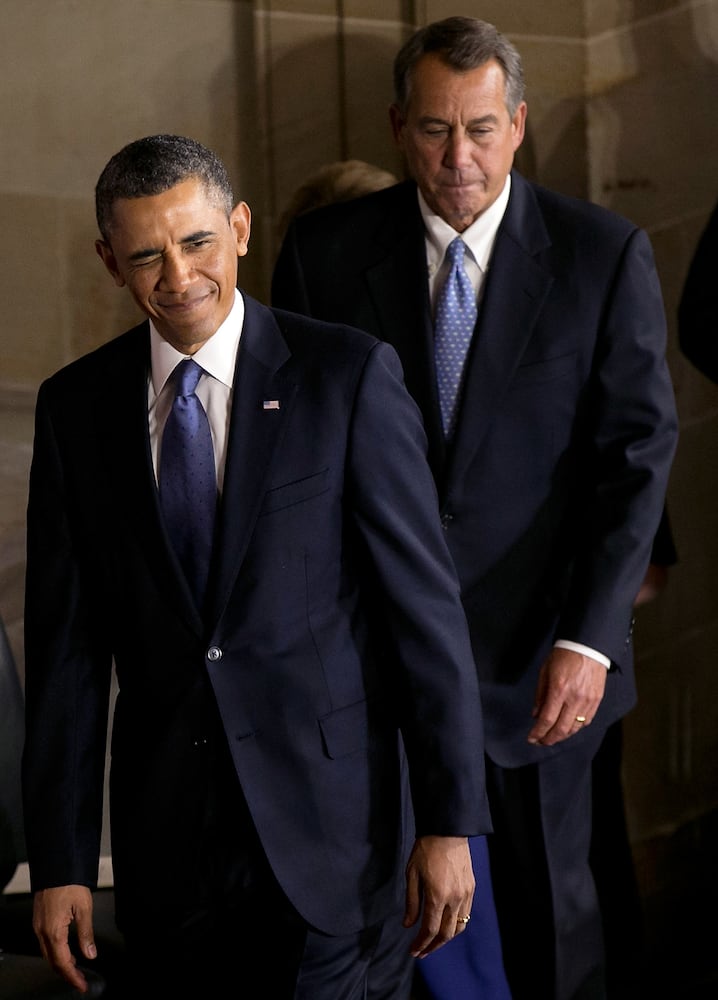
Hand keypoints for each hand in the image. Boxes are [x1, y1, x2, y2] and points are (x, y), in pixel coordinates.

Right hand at [32, 885, 95, 992]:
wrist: (56, 865)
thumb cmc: (70, 883)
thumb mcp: (84, 908)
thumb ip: (86, 933)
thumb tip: (90, 954)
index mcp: (53, 931)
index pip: (62, 962)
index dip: (72, 976)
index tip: (81, 985)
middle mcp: (42, 932)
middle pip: (52, 961)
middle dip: (66, 973)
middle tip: (80, 980)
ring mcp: (38, 926)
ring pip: (47, 953)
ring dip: (61, 963)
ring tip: (76, 969)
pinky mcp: (39, 920)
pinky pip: (45, 943)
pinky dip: (56, 952)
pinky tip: (66, 951)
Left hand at [403, 835, 473, 957]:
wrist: (447, 831)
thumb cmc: (425, 850)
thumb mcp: (412, 874)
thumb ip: (411, 902)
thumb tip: (408, 925)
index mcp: (437, 896)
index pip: (429, 930)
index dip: (421, 944)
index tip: (413, 951)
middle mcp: (454, 899)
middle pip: (445, 934)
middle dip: (432, 947)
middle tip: (421, 952)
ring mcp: (465, 894)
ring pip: (458, 927)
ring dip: (445, 939)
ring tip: (433, 942)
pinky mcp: (471, 888)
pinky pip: (465, 915)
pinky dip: (456, 926)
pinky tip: (446, 925)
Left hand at [527, 646, 606, 745]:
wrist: (588, 646)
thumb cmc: (564, 655)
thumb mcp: (545, 671)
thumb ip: (540, 695)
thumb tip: (535, 715)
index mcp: (559, 689)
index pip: (547, 720)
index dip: (538, 733)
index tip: (531, 739)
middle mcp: (574, 698)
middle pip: (561, 729)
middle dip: (549, 739)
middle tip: (540, 742)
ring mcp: (588, 701)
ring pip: (575, 728)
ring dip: (562, 736)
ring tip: (552, 737)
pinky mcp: (597, 700)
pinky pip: (586, 721)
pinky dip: (575, 728)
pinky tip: (568, 728)